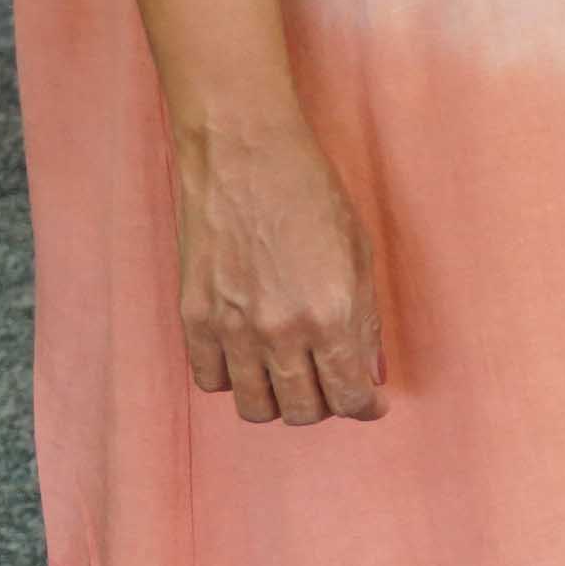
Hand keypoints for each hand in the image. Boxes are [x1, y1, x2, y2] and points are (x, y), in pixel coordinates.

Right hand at [173, 111, 387, 425]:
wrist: (243, 154)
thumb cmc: (310, 191)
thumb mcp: (359, 251)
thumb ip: (366, 319)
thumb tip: (372, 371)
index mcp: (330, 314)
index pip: (349, 395)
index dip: (365, 406)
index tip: (369, 402)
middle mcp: (280, 331)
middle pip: (301, 411)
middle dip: (325, 405)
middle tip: (332, 385)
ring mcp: (231, 329)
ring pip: (254, 406)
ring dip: (278, 399)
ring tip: (291, 374)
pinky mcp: (193, 318)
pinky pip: (211, 380)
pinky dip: (233, 379)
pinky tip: (250, 356)